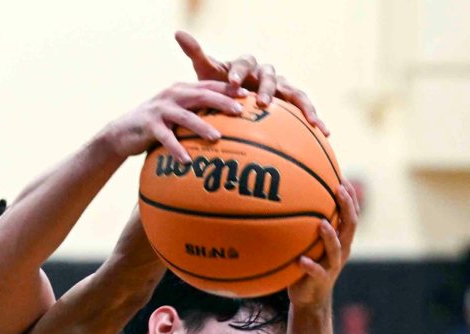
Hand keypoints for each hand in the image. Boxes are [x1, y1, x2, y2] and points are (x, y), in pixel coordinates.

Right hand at [104, 80, 242, 164]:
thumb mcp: (175, 114)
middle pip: (202, 95)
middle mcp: (173, 95)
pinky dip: (176, 149)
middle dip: (222, 101)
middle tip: (240, 111)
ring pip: (186, 116)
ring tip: (217, 138)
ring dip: (202, 126)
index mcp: (182, 90)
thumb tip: (226, 125)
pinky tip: (186, 161)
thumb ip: (195, 113)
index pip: (209, 86)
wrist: (121, 132)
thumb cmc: (155, 126)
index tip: (248, 95)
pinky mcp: (149, 125)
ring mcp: (160, 110)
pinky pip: (166, 138)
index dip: (229, 89)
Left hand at [175, 30, 328, 133]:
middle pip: (271, 76)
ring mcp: (281, 88)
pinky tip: (324, 133)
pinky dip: (315, 119)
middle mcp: (266, 74)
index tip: (232, 83)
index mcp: (246, 65)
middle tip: (262, 103)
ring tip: (309, 120)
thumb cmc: (220, 83)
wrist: (234, 95)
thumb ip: (196, 53)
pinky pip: (304, 110)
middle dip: (268, 88)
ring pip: (294, 92)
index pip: (244, 63)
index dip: (239, 72)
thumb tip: (178, 32)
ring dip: (302, 105)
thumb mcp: (206, 71)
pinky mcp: (290, 104)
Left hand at [289, 180, 359, 307]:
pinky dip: (310, 266)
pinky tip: (301, 260)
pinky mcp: (320, 280)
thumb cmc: (306, 266)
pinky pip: (317, 272)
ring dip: (329, 236)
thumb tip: (288, 202)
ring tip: (322, 223)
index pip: (351, 214)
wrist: (309, 298)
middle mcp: (341, 250)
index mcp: (341, 240)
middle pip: (350, 225)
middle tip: (338, 189)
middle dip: (346, 206)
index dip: (350, 197)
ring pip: (336, 248)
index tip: (342, 177)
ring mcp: (332, 266)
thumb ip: (306, 227)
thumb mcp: (309, 244)